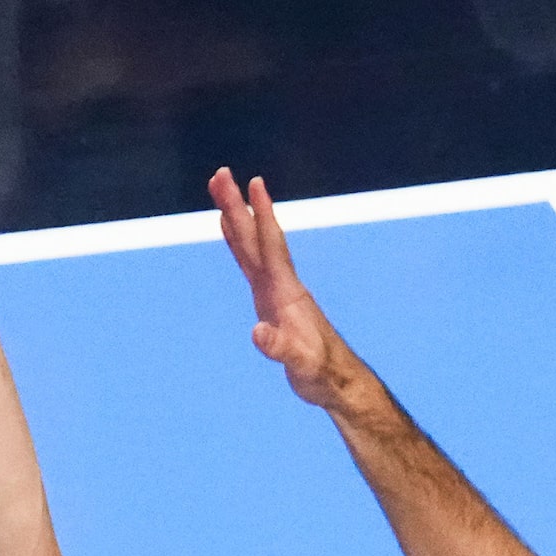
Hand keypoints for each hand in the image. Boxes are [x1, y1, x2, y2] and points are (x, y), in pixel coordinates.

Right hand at [209, 166, 362, 411]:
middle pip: (255, 238)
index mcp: (286, 293)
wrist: (335, 381)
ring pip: (251, 246)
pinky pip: (250, 264)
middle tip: (220, 174)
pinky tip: (232, 233)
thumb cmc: (320, 373)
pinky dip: (239, 245)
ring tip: (222, 191)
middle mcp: (281, 285)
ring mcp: (275, 292)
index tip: (253, 183)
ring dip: (236, 219)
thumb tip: (257, 332)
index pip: (271, 246)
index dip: (262, 216)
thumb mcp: (300, 364)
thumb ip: (280, 348)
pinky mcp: (270, 302)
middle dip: (238, 206)